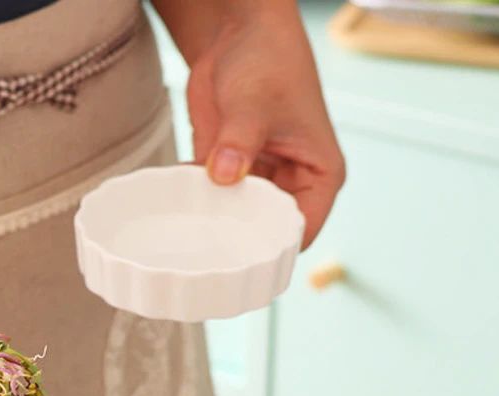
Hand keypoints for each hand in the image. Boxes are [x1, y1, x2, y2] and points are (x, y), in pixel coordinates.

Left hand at [159, 0, 344, 248]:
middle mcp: (292, 186)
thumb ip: (240, 141)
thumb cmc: (268, 58)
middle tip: (208, 255)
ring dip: (214, 226)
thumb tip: (223, 175)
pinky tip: (178, 202)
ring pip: (237, 222)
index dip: (276, 249)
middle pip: (268, 233)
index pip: (303, 231)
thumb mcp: (256, 101)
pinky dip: (195, 204)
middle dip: (240, 244)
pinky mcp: (228, 175)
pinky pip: (212, 202)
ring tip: (189, 230)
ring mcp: (258, 182)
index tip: (244, 260)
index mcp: (320, 177)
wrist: (237, 31)